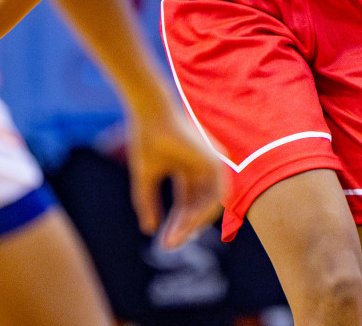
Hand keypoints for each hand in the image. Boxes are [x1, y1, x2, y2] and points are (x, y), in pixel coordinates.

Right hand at [125, 99, 223, 249]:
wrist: (150, 116)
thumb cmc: (145, 141)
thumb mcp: (145, 179)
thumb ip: (147, 203)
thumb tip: (148, 230)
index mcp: (185, 168)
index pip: (185, 203)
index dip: (175, 222)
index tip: (163, 241)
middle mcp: (200, 168)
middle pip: (196, 206)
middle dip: (184, 227)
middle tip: (169, 245)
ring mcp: (210, 165)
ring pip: (208, 204)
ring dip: (193, 223)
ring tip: (176, 236)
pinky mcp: (215, 162)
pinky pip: (216, 196)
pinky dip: (203, 211)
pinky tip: (186, 223)